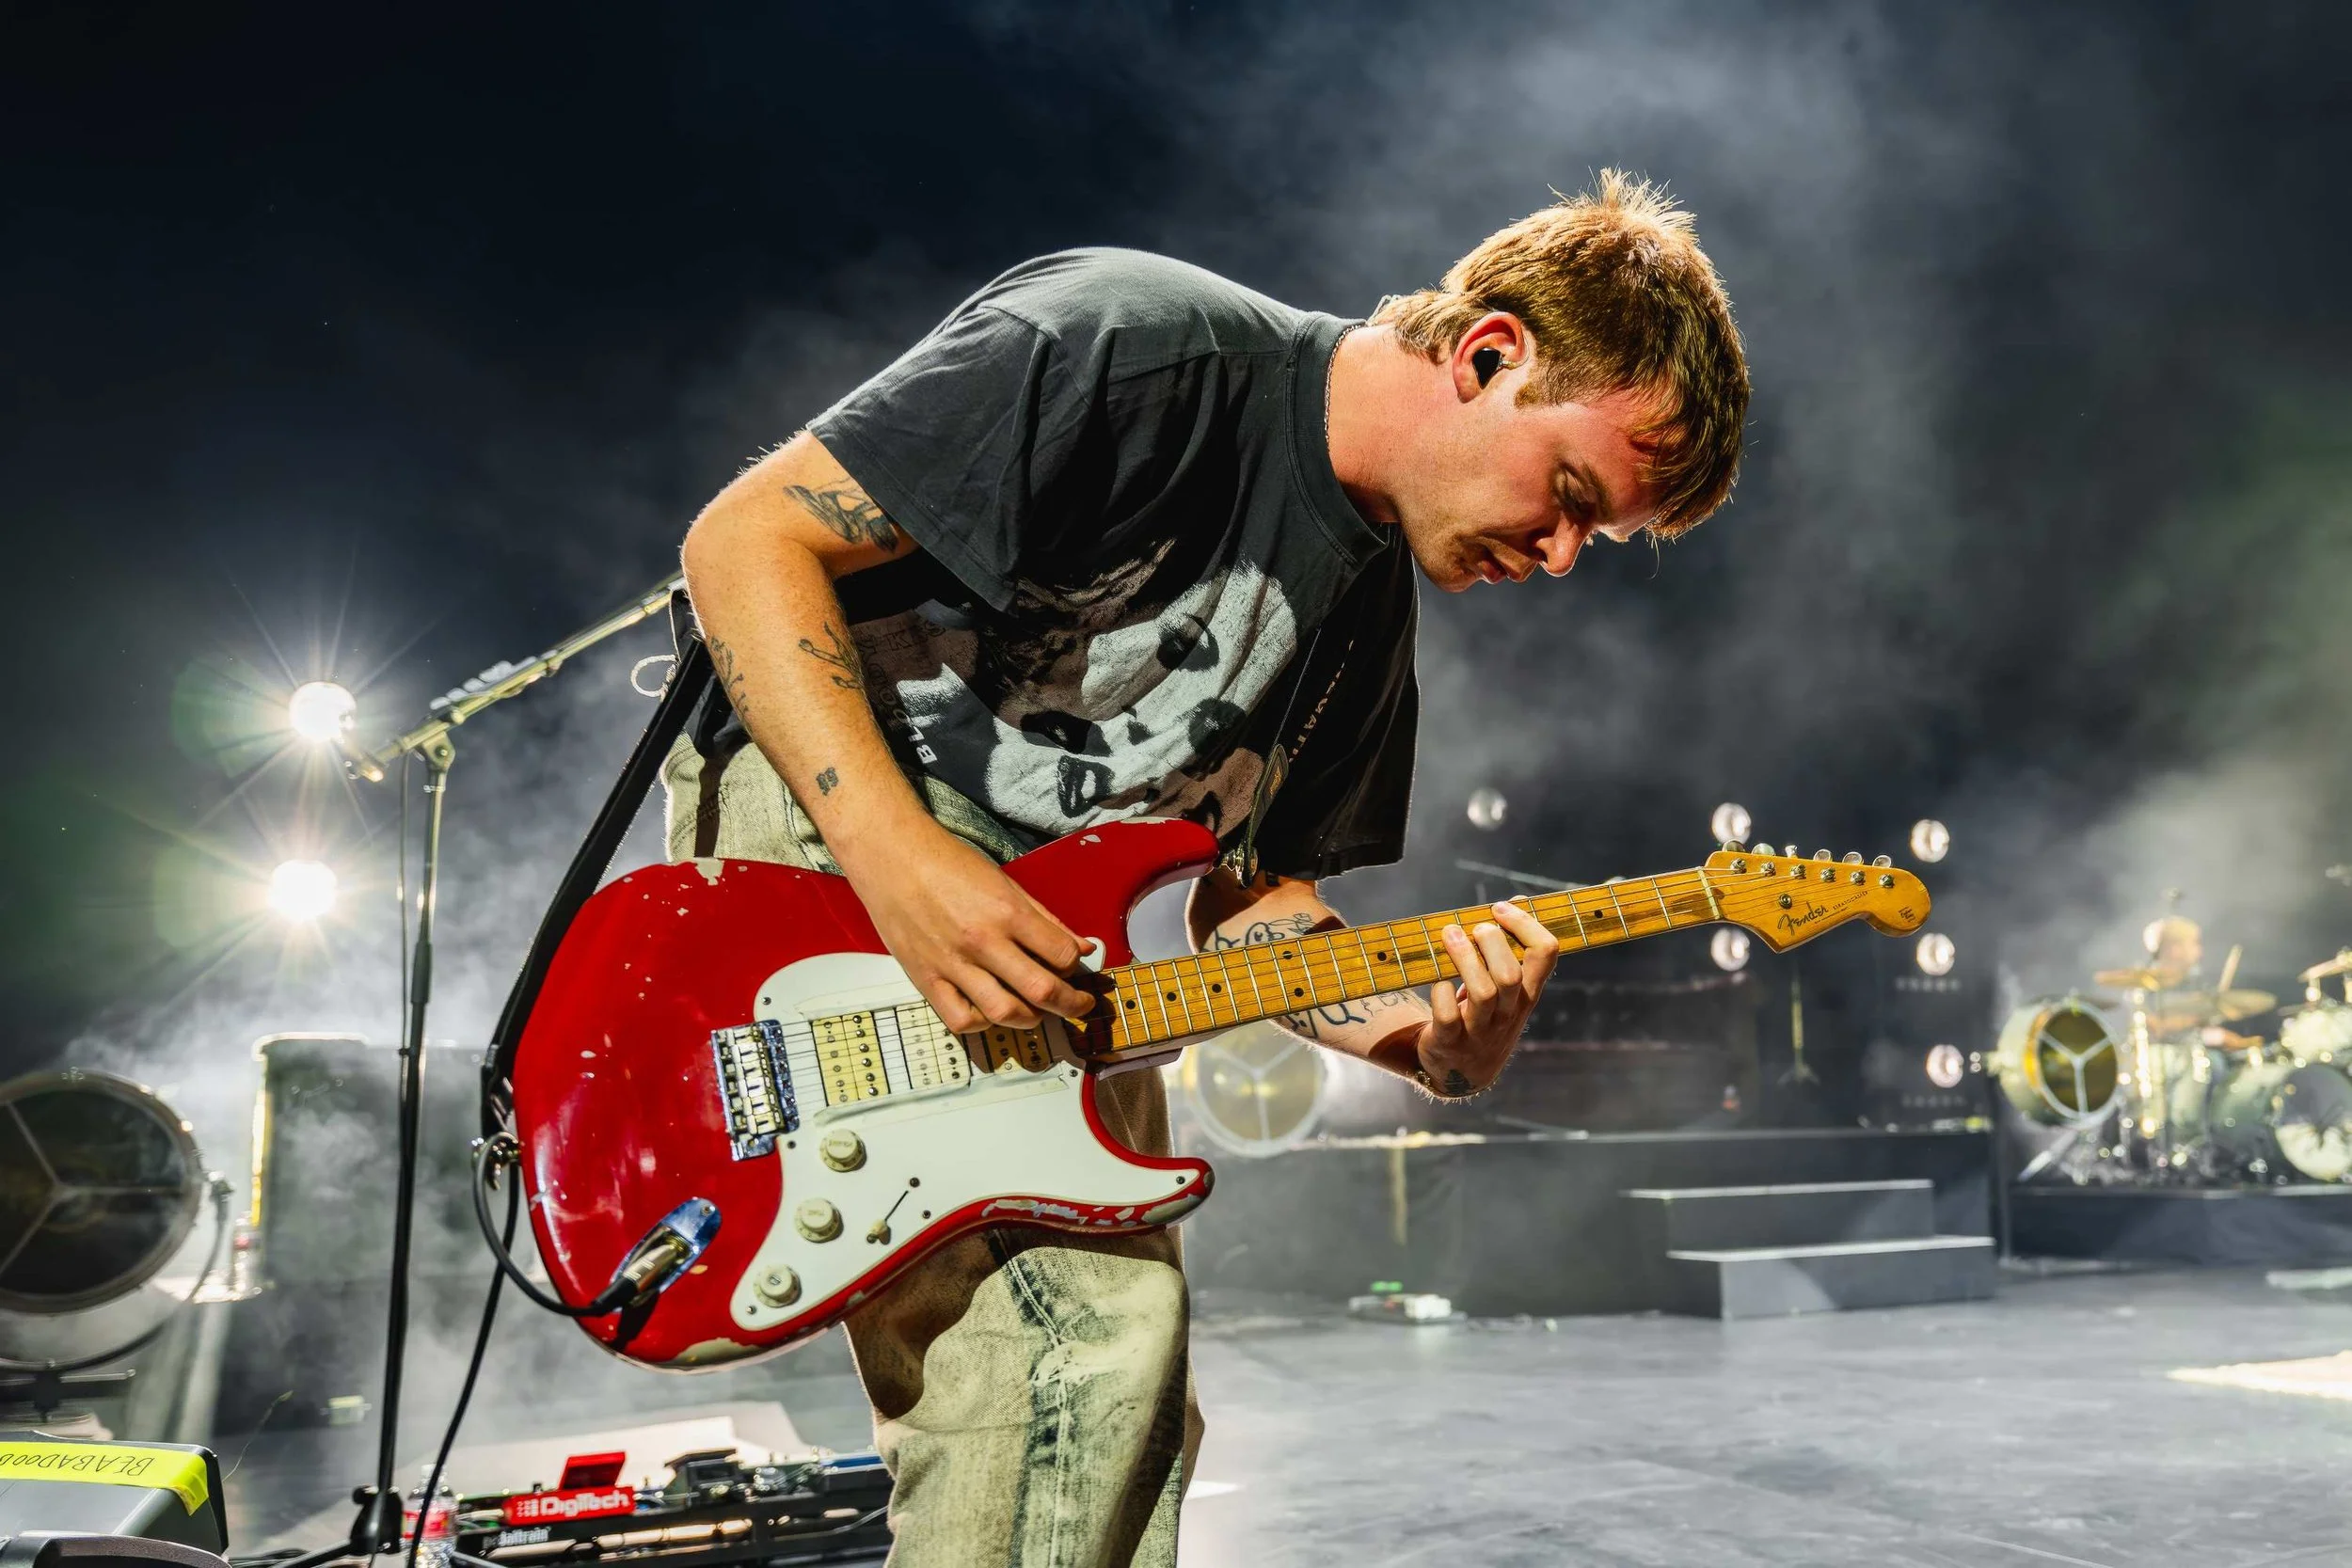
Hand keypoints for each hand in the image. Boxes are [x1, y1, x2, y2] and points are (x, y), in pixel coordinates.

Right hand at [845, 820, 1095, 1033]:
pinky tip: (991, 1012)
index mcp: (1006, 912)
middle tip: (1079, 1005)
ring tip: (1037, 1011)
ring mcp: (952, 963)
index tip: (1077, 968)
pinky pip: (961, 1019)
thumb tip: (1082, 945)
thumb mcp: (1005, 882)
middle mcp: (982, 941)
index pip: (1062, 955)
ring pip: (1005, 1012)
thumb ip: (1045, 918)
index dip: (1078, 966)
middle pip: (1042, 990)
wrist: (891, 854)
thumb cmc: (946, 862)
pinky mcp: (925, 978)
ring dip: (1031, 1018)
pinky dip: (983, 1023)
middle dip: (1071, 1004)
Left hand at [1416, 900, 1559, 1095]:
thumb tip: (1512, 903)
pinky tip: (1436, 981)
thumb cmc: (1483, 1017)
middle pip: (1510, 975)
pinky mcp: (1450, 1041)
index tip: (1500, 908)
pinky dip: (1441, 993)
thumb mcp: (1504, 991)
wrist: (1460, 1071)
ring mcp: (1480, 1030)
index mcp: (1525, 994)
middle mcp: (1508, 1013)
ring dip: (1464, 959)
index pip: (1545, 955)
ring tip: (1449, 935)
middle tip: (1476, 928)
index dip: (1526, 925)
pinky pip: (1448, 1016)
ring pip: (1482, 992)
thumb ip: (1508, 952)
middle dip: (1492, 943)